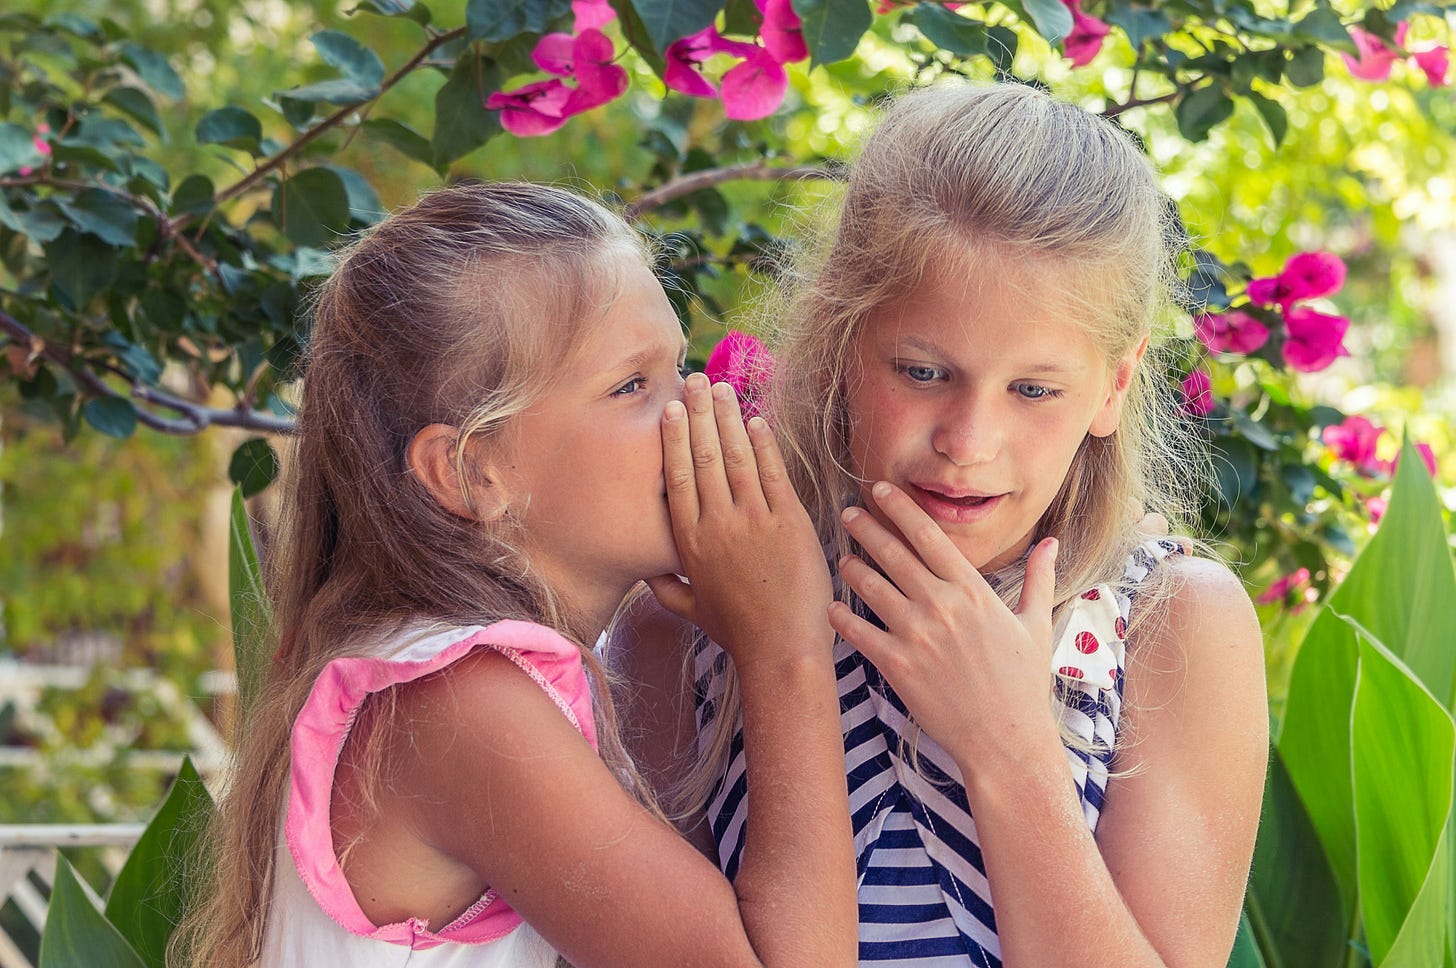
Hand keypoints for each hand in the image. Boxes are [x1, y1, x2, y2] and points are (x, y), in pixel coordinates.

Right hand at [647, 373, 832, 660]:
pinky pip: (773, 472)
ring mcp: (754, 520)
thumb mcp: (690, 608)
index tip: (671, 410)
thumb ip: (664, 586)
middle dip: (698, 413)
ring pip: (736, 456)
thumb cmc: (737, 630)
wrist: (782, 647)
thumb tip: (642, 570)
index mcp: (690, 542)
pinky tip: (756, 420)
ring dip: (728, 417)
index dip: (674, 438)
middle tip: (694, 379)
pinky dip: (764, 443)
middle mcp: (717, 524)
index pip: (677, 477)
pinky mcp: (789, 521)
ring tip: (722, 387)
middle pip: (703, 456)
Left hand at [827, 481, 1059, 771]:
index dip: (901, 509)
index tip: (882, 491)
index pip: (930, 536)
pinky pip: (859, 632)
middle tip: (849, 511)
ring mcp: (917, 635)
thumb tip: (1052, 542)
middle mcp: (941, 606)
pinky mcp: (898, 665)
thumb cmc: (1023, 684)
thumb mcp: (1037, 625)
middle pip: (893, 553)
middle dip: (867, 528)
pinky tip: (833, 608)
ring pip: (871, 587)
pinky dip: (842, 617)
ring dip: (852, 567)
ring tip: (842, 556)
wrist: (1006, 739)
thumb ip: (1038, 578)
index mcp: (973, 591)